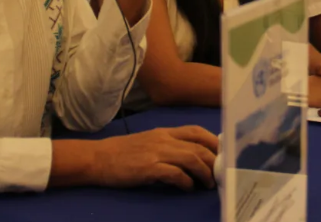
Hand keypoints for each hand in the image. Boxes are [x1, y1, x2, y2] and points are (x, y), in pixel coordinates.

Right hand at [86, 126, 217, 190]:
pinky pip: (176, 174)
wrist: (98, 158)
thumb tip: (190, 157)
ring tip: (208, 184)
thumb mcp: (149, 141)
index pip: (196, 131)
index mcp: (165, 132)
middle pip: (198, 147)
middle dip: (213, 162)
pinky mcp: (149, 168)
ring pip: (191, 159)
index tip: (222, 154)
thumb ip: (168, 145)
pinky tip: (188, 188)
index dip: (213, 142)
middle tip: (218, 175)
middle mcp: (164, 139)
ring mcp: (157, 152)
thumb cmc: (123, 152)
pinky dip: (186, 182)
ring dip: (204, 173)